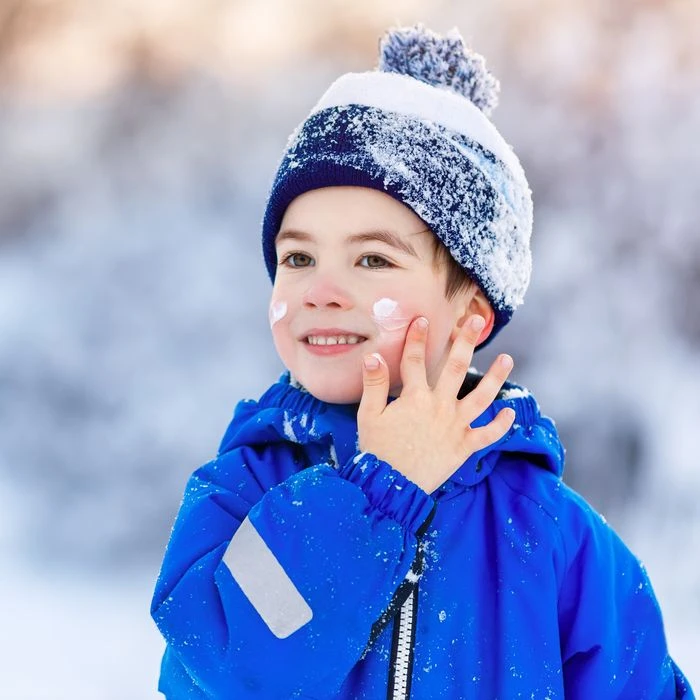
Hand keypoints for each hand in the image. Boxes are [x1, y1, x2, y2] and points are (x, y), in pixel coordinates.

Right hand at [357, 315, 514, 493]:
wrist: (392, 486)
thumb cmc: (378, 451)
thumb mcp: (369, 416)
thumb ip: (374, 385)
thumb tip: (373, 356)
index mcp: (414, 398)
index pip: (415, 360)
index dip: (417, 339)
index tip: (422, 319)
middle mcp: (439, 407)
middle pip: (455, 368)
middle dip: (466, 342)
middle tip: (476, 321)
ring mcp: (455, 426)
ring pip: (481, 397)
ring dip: (496, 377)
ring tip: (508, 359)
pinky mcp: (464, 447)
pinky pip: (488, 435)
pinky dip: (501, 425)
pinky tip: (510, 412)